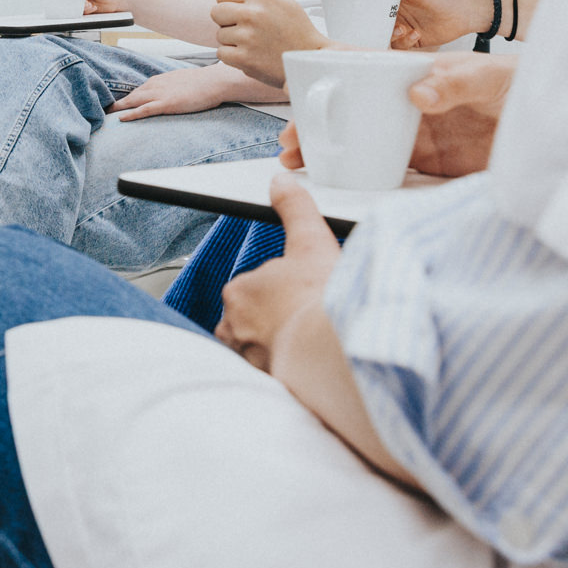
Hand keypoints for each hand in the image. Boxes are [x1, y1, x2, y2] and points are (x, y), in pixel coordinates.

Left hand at [105, 64, 230, 120]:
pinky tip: (121, 118)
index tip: (115, 106)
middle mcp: (155, 85)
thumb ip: (169, 89)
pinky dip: (131, 113)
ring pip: (133, 101)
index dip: (126, 100)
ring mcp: (160, 94)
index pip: (137, 91)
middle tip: (103, 112)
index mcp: (158, 80)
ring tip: (105, 117)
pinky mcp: (166, 103)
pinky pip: (144, 109)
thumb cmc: (201, 83)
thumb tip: (166, 96)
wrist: (213, 82)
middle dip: (116, 104)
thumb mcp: (180, 83)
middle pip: (130, 96)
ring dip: (118, 109)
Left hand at [210, 0, 321, 85]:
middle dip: (228, 21)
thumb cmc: (297, 29)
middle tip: (248, 29)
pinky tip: (251, 54)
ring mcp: (247, 37)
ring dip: (233, 40)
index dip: (233, 5)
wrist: (311, 59)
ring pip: (220, 35)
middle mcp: (252, 14)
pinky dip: (233, 57)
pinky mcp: (244, 58)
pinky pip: (222, 53)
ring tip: (255, 43)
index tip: (247, 15)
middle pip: (216, 12)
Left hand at [216, 172, 342, 371]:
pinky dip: (289, 374)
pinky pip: (274, 377)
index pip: (259, 290)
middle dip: (282, 322)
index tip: (308, 300)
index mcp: (239, 292)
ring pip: (264, 350)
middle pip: (258, 321)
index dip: (288, 293)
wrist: (333, 354)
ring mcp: (247, 361)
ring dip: (285, 349)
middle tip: (314, 322)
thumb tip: (280, 181)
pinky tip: (311, 370)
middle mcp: (234, 328)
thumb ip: (295, 209)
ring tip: (314, 346)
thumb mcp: (311, 241)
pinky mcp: (264, 387)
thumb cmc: (321, 301)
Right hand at [275, 50, 514, 177]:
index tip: (299, 88)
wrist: (565, 131)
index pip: (368, 69)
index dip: (330, 77)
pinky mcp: (433, 165)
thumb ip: (459, 80)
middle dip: (316, 124)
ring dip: (329, 150)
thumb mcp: (495, 76)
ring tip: (299, 164)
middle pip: (354, 110)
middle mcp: (413, 103)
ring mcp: (421, 135)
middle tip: (290, 142)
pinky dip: (359, 174)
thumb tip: (418, 93)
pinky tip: (335, 180)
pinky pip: (389, 168)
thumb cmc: (529, 86)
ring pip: (363, 141)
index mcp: (421, 73)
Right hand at [371, 0, 493, 49]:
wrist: (468, 10)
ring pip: (386, 37)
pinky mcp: (413, 40)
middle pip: (376, 23)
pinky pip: (400, 46)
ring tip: (403, 30)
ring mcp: (404, 27)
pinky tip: (415, 33)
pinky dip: (405, 42)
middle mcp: (396, 12)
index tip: (361, 13)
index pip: (372, 4)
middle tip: (384, 26)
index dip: (365, 9)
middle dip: (377, 27)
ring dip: (391, 35)